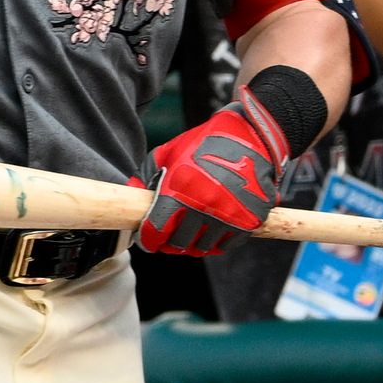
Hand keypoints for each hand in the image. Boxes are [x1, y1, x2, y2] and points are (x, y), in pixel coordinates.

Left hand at [132, 87, 288, 256]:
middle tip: (169, 236)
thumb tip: (132, 192)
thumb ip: (148, 175)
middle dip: (170, 243)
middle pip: (179, 244)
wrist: (251, 135)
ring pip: (203, 247)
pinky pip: (227, 244)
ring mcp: (228, 215)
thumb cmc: (206, 142)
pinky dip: (217, 242)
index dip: (148, 239)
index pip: (157, 230)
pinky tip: (211, 229)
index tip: (148, 239)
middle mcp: (203, 206)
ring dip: (194, 243)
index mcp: (179, 189)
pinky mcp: (250, 220)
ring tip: (190, 232)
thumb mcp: (170, 152)